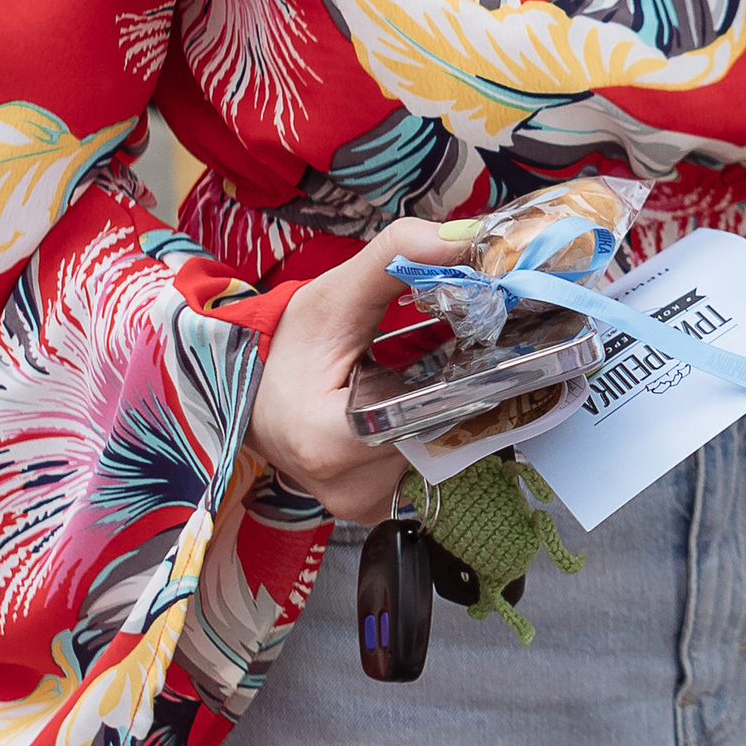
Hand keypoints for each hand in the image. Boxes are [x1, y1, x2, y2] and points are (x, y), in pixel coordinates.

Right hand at [248, 217, 480, 526]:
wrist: (251, 393)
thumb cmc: (287, 347)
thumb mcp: (334, 295)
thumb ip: (396, 256)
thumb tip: (466, 238)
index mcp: (328, 440)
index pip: (428, 413)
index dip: (467, 379)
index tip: (495, 348)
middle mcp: (347, 487)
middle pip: (442, 439)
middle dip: (467, 393)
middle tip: (479, 354)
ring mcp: (362, 504)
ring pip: (440, 458)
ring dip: (454, 416)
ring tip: (450, 379)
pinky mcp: (373, 508)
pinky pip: (425, 472)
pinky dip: (434, 436)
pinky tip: (428, 407)